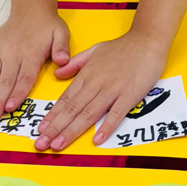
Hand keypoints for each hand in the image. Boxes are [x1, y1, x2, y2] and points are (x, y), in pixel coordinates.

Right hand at [0, 7, 70, 123]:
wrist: (30, 8)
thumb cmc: (47, 24)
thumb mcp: (61, 33)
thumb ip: (62, 48)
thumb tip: (64, 61)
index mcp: (31, 54)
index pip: (24, 77)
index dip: (17, 93)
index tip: (10, 107)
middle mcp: (13, 54)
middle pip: (5, 81)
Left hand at [34, 31, 166, 150]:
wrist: (147, 40)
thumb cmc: (122, 46)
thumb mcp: (94, 50)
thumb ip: (75, 63)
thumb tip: (57, 74)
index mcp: (87, 74)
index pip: (65, 99)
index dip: (52, 115)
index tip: (40, 130)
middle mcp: (96, 83)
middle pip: (72, 109)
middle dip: (55, 128)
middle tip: (41, 144)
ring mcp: (113, 90)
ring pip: (89, 114)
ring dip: (72, 131)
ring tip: (58, 145)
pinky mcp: (130, 95)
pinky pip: (116, 113)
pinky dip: (106, 126)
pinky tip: (97, 139)